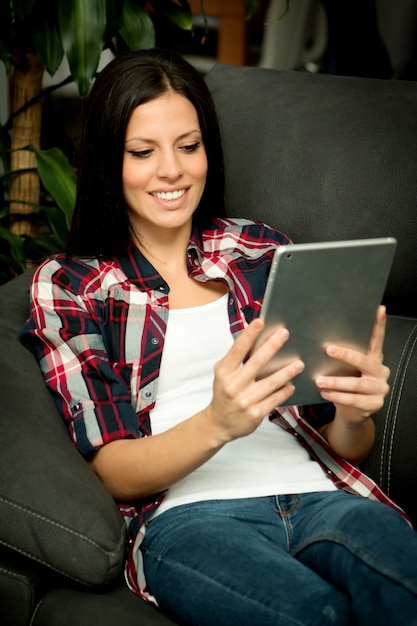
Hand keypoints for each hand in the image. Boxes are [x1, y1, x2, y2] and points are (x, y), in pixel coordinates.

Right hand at [206, 318, 303, 443]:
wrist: (219, 423)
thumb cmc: (225, 393)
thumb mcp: (224, 374)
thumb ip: (237, 359)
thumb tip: (256, 338)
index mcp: (224, 372)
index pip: (237, 350)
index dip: (249, 335)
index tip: (260, 322)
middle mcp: (233, 385)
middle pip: (257, 362)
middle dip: (272, 346)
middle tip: (285, 333)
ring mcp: (245, 401)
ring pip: (271, 382)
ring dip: (287, 372)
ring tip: (299, 363)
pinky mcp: (255, 414)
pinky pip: (275, 399)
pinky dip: (284, 391)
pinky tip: (292, 385)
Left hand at [315, 305, 389, 426]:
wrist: (351, 413)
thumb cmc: (346, 386)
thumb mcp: (346, 370)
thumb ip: (341, 357)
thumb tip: (319, 340)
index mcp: (375, 359)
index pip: (378, 340)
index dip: (379, 325)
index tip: (379, 309)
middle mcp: (381, 372)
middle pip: (365, 362)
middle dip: (346, 355)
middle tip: (328, 350)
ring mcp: (380, 389)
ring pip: (357, 384)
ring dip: (336, 382)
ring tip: (319, 380)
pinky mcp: (374, 404)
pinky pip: (354, 399)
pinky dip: (337, 396)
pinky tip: (325, 394)